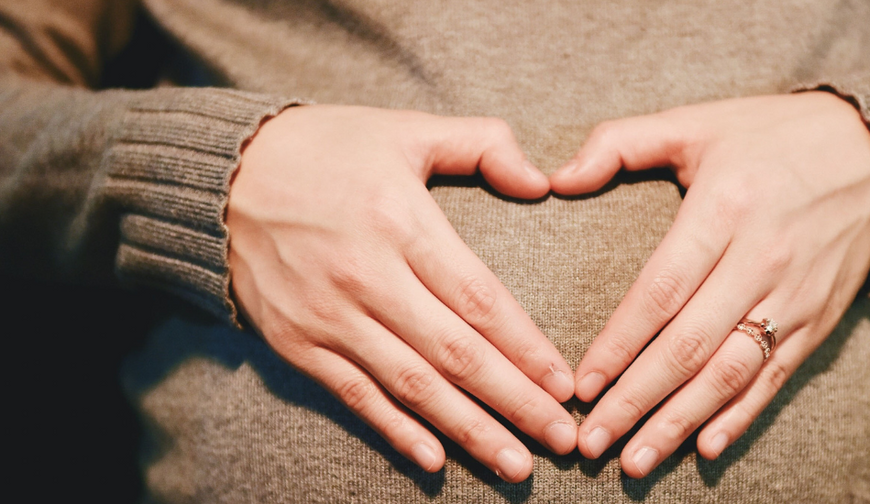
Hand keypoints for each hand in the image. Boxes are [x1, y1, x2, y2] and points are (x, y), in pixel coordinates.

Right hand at [227, 105, 576, 481]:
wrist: (222, 174)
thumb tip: (542, 181)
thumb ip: (482, 144)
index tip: (566, 384)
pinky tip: (435, 460)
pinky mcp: (296, 342)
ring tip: (516, 464)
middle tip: (561, 441)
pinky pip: (354, 396)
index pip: (479, 299)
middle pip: (455, 354)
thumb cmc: (327, 148)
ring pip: (412, 386)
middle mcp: (366, 276)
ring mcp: (327, 316)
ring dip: (469, 430)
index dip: (527, 348)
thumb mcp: (406, 129)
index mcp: (400, 221)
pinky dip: (395, 431)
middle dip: (515, 402)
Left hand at [550, 92, 869, 476]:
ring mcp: (795, 295)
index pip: (661, 291)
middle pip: (689, 346)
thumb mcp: (696, 122)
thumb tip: (556, 178)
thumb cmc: (770, 136)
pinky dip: (741, 416)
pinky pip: (776, 376)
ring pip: (730, 373)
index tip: (580, 385)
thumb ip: (620, 143)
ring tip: (636, 461)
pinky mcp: (819, 318)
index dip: (618, 343)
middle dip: (636, 400)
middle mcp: (761, 259)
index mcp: (724, 209)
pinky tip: (705, 448)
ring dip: (680, 422)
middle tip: (591, 442)